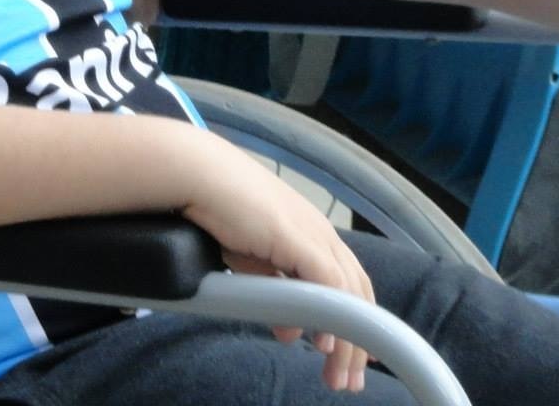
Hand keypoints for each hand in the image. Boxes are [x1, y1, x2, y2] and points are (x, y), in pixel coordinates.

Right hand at [182, 140, 373, 391]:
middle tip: (349, 382)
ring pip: (348, 294)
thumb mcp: (252, 263)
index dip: (358, 320)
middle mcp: (322, 233)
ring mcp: (313, 233)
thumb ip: (274, 295)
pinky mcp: (299, 237)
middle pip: (357, 293)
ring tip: (338, 376)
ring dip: (347, 341)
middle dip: (359, 342)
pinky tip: (327, 345)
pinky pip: (328, 282)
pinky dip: (333, 315)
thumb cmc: (219, 210)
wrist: (199, 176)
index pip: (350, 282)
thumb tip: (292, 333)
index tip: (355, 358)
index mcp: (313, 234)